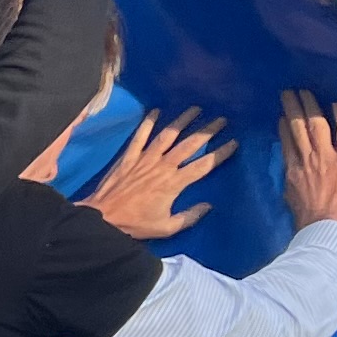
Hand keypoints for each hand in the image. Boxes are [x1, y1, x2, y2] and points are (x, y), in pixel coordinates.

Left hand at [78, 107, 231, 237]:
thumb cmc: (134, 224)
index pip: (203, 165)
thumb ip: (189, 217)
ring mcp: (145, 158)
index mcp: (174, 183)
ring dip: (183, 120)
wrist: (102, 218)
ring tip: (195, 109)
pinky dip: (148, 122)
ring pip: (168, 134)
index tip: (233, 142)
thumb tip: (208, 206)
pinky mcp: (129, 156)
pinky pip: (140, 135)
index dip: (220, 153)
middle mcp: (163, 166)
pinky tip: (156, 111)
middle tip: (221, 119)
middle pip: (190, 144)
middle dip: (207, 130)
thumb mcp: (166, 228)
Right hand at [280, 89, 336, 227]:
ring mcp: (326, 157)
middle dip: (292, 107)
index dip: (284, 126)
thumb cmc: (307, 221)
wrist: (323, 228)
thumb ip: (292, 182)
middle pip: (297, 127)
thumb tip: (291, 175)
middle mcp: (306, 159)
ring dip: (311, 106)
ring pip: (316, 124)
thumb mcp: (290, 199)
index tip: (282, 116)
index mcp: (292, 170)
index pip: (287, 142)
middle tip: (288, 92)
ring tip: (307, 92)